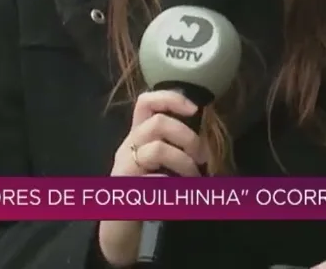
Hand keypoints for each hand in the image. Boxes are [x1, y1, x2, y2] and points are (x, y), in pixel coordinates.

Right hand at [96, 90, 210, 267]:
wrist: (120, 228)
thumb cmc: (146, 194)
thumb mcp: (161, 166)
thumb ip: (175, 148)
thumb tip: (205, 142)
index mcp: (137, 137)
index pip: (146, 102)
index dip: (171, 99)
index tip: (195, 110)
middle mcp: (128, 147)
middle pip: (157, 123)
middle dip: (188, 137)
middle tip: (202, 158)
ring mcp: (124, 167)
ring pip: (157, 149)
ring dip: (184, 163)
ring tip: (194, 180)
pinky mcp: (125, 190)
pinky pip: (153, 182)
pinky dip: (172, 187)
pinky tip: (179, 197)